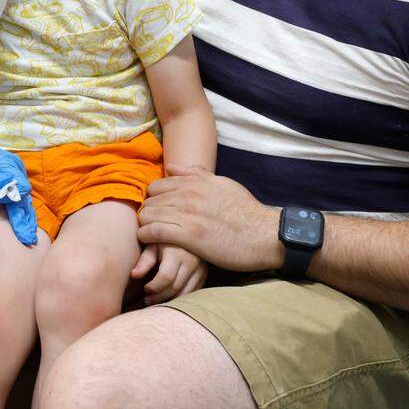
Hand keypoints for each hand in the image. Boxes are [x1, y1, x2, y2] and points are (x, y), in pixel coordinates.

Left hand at [131, 244, 206, 303]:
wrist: (184, 231)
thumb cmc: (163, 239)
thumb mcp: (152, 245)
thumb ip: (144, 261)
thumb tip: (134, 275)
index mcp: (177, 253)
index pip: (166, 277)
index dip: (154, 287)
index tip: (145, 289)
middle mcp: (192, 261)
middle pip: (175, 287)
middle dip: (159, 296)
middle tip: (147, 298)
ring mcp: (201, 269)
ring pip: (185, 293)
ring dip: (169, 300)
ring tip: (155, 299)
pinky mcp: (204, 274)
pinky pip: (192, 292)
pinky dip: (179, 297)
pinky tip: (168, 296)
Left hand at [137, 165, 282, 272]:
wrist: (264, 235)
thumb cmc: (245, 211)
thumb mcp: (223, 184)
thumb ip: (196, 174)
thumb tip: (172, 167)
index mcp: (195, 182)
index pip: (156, 186)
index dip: (154, 200)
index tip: (157, 211)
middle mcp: (188, 194)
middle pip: (150, 201)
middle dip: (148, 213)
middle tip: (152, 226)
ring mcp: (187, 214)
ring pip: (148, 215)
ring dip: (145, 225)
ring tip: (150, 235)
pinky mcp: (189, 235)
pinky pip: (154, 232)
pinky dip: (146, 236)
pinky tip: (150, 242)